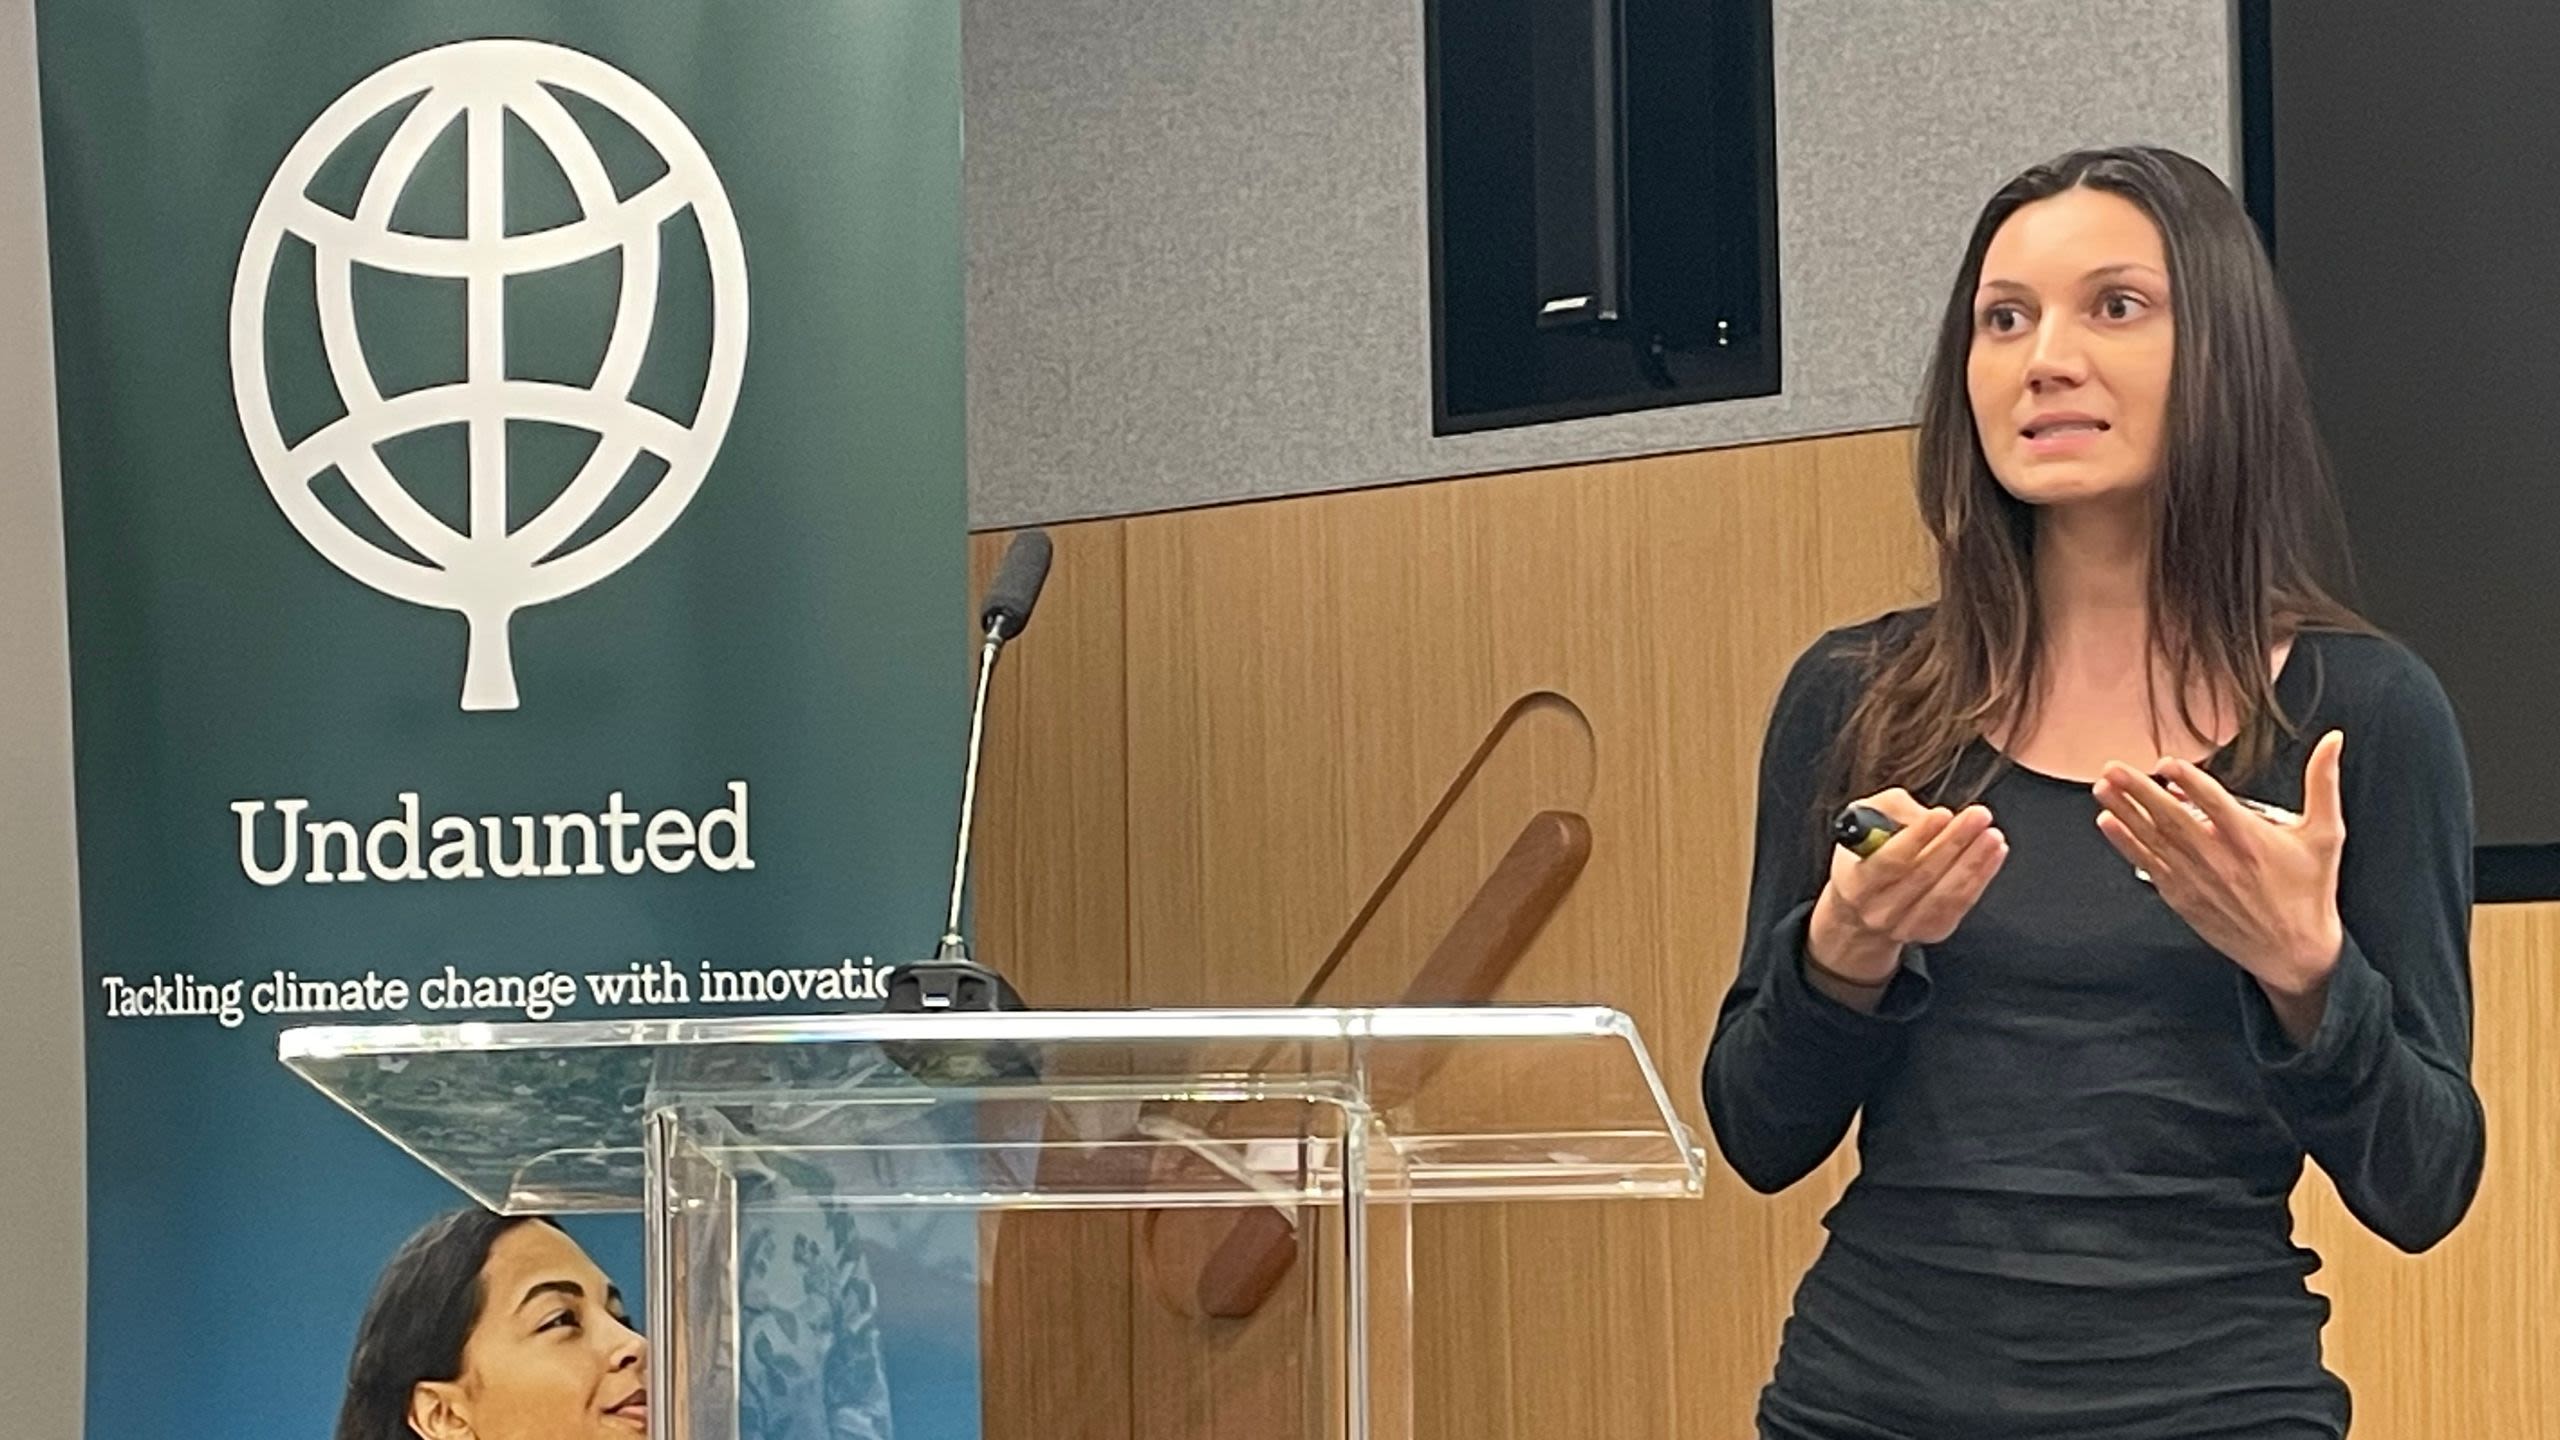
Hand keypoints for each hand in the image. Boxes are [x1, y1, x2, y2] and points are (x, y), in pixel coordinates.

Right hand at [1809, 789, 2008, 988]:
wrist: (1860, 911)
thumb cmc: (1866, 856)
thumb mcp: (1863, 821)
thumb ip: (1891, 809)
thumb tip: (1928, 814)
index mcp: (1855, 882)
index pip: (1888, 861)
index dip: (1916, 837)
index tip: (1942, 814)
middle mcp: (1878, 910)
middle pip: (1922, 875)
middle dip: (1954, 842)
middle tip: (1978, 815)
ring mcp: (1906, 926)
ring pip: (1946, 894)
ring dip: (1974, 862)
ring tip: (1992, 834)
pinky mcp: (1932, 931)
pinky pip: (1962, 904)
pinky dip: (1981, 877)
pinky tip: (1994, 853)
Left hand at [2091, 732, 2346, 1030]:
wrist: (2296, 952)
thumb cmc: (2310, 890)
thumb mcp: (2326, 834)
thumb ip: (2324, 784)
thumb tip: (2333, 740)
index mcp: (2251, 839)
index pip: (2213, 802)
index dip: (2187, 780)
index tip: (2166, 764)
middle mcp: (2219, 858)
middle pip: (2171, 818)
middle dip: (2139, 791)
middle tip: (2113, 767)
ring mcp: (2197, 880)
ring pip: (2154, 840)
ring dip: (2124, 811)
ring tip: (2102, 787)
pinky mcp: (2183, 899)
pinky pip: (2149, 866)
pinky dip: (2127, 844)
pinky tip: (2108, 823)